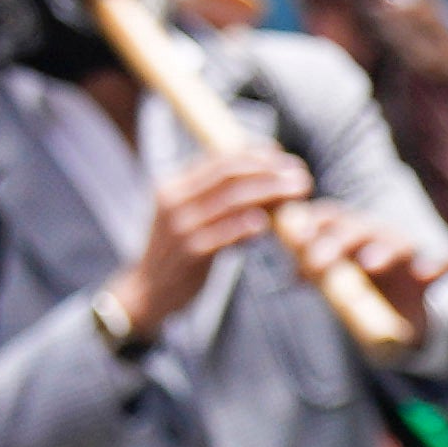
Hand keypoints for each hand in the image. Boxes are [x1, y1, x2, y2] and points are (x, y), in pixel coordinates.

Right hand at [118, 140, 310, 331]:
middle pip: (228, 175)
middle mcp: (174, 201)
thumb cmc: (179, 252)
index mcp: (174, 186)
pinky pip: (224, 235)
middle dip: (268, 171)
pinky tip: (268, 224)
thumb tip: (264, 180)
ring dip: (269, 193)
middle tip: (300, 175)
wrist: (148, 292)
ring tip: (296, 193)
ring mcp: (180, 227)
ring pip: (231, 201)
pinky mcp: (190, 253)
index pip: (217, 159)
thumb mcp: (191, 218)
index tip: (281, 155)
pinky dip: (247, 225)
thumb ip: (218, 199)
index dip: (253, 154)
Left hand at [306, 202, 447, 306]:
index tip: (300, 237)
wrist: (394, 319)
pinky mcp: (428, 277)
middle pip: (360, 229)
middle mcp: (377, 237)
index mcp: (350, 233)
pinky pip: (444, 265)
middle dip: (339, 243)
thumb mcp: (332, 281)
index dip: (317, 223)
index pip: (332, 217)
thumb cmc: (358, 290)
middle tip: (318, 264)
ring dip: (384, 252)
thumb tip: (292, 277)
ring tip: (370, 264)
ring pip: (397, 245)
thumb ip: (315, 274)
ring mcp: (405, 256)